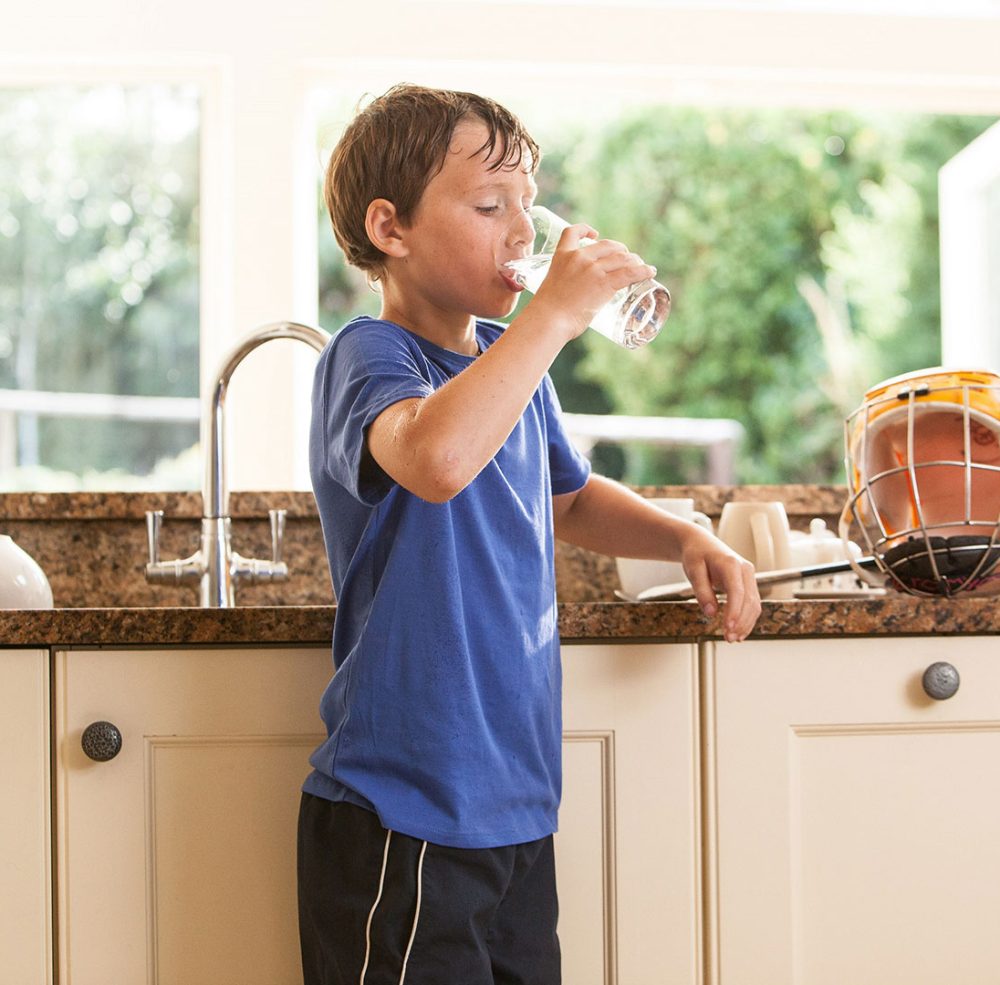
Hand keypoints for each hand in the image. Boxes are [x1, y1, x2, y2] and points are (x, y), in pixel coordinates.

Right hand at [530, 224, 656, 340]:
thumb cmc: (546, 314)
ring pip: (622, 258)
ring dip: (634, 260)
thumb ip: (564, 287)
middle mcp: (580, 257)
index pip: (572, 232)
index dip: (586, 230)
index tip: (594, 234)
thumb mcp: (551, 289)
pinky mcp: (605, 283)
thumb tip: (573, 303)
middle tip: (626, 259)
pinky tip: (650, 271)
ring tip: (641, 266)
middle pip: (607, 245)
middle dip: (620, 250)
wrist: (548, 320)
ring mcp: (593, 269)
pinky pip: (630, 273)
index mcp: (562, 256)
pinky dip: (643, 270)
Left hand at [679, 526, 760, 642]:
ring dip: (746, 624)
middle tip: (728, 638)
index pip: (737, 591)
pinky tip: (739, 631)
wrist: (700, 542)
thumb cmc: (696, 554)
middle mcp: (745, 569)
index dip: (734, 611)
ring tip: (732, 638)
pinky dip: (747, 619)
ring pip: (754, 605)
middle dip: (740, 622)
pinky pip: (752, 604)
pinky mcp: (748, 584)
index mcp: (731, 563)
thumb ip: (702, 591)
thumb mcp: (693, 571)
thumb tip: (711, 613)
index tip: (728, 627)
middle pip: (749, 601)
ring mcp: (749, 577)